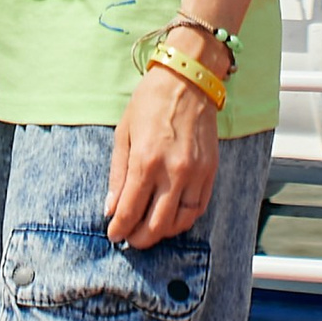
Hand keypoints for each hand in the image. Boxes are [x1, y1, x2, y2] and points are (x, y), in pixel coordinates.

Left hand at [104, 55, 219, 247]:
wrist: (187, 80)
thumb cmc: (150, 103)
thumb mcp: (124, 134)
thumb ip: (117, 175)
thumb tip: (111, 209)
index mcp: (146, 161)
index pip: (130, 211)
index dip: (119, 228)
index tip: (113, 234)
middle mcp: (173, 171)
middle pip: (156, 224)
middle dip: (139, 238)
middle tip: (130, 239)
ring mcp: (195, 173)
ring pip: (180, 222)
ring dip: (162, 233)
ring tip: (149, 231)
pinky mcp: (210, 171)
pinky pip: (198, 208)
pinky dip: (184, 220)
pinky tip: (171, 220)